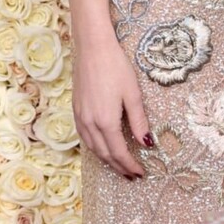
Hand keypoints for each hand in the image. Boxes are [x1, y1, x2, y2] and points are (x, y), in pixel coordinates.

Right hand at [73, 33, 151, 178]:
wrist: (92, 48)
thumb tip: (148, 144)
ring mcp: (80, 117)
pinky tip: (103, 148)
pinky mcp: (76, 110)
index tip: (141, 173)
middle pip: (104, 154)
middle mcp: (89, 123)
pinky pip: (85, 138)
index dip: (130, 166)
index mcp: (105, 121)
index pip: (119, 152)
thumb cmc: (115, 67)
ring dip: (107, 160)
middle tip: (132, 175)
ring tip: (119, 167)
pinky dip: (95, 149)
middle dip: (119, 167)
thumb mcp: (132, 94)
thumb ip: (139, 122)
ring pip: (93, 148)